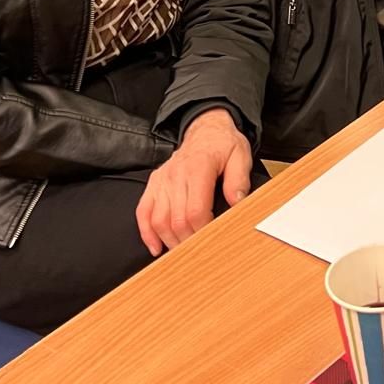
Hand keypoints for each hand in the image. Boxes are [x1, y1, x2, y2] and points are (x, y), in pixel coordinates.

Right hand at [136, 108, 252, 256]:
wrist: (205, 129)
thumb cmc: (223, 144)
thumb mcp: (240, 156)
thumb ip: (239, 180)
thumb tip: (237, 203)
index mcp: (198, 168)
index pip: (195, 210)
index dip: (203, 231)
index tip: (213, 241)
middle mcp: (176, 174)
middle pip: (176, 220)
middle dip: (188, 242)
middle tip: (200, 254)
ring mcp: (162, 179)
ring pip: (158, 219)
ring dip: (169, 241)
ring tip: (182, 254)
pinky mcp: (154, 183)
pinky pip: (143, 211)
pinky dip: (147, 232)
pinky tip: (156, 247)